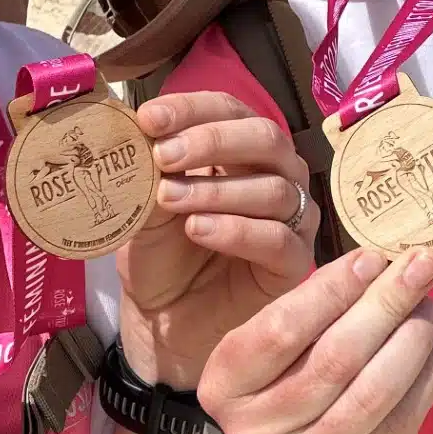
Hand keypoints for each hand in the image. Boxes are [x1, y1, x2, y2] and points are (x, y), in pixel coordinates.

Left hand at [116, 91, 316, 387]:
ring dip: (217, 189)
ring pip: (274, 187)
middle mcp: (276, 174)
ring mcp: (291, 218)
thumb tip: (138, 134)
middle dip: (211, 140)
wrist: (164, 324)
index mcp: (240, 149)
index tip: (148, 118)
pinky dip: (237, 230)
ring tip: (169, 198)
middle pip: (265, 137)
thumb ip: (149, 172)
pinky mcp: (295, 264)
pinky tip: (198, 230)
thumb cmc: (160, 257)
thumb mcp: (145, 208)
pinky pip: (278, 238)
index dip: (191, 109)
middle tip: (164, 154)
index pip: (228, 109)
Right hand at [199, 246, 432, 433]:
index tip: (373, 258)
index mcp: (225, 384)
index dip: (331, 291)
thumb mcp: (282, 337)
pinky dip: (427, 377)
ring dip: (410, 341)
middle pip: (333, 360)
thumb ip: (317, 301)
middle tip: (423, 265)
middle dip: (385, 305)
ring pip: (370, 394)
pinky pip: (399, 423)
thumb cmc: (293, 373)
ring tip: (429, 305)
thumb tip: (379, 263)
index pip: (280, 330)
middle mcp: (254, 431)